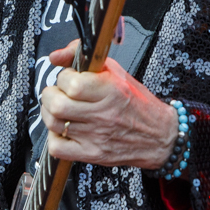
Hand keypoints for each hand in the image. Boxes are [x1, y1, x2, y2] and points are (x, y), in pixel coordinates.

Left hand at [40, 40, 179, 168]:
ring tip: (59, 109)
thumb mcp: (117, 72)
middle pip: (57, 105)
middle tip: (58, 93)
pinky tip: (63, 131)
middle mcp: (103, 114)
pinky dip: (54, 138)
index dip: (63, 77)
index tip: (69, 78)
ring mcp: (96, 136)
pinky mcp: (92, 153)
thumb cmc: (138, 104)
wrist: (159, 136)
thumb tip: (56, 56)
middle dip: (51, 95)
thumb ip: (84, 57)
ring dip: (50, 114)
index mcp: (111, 90)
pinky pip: (58, 148)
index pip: (70, 83)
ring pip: (54, 124)